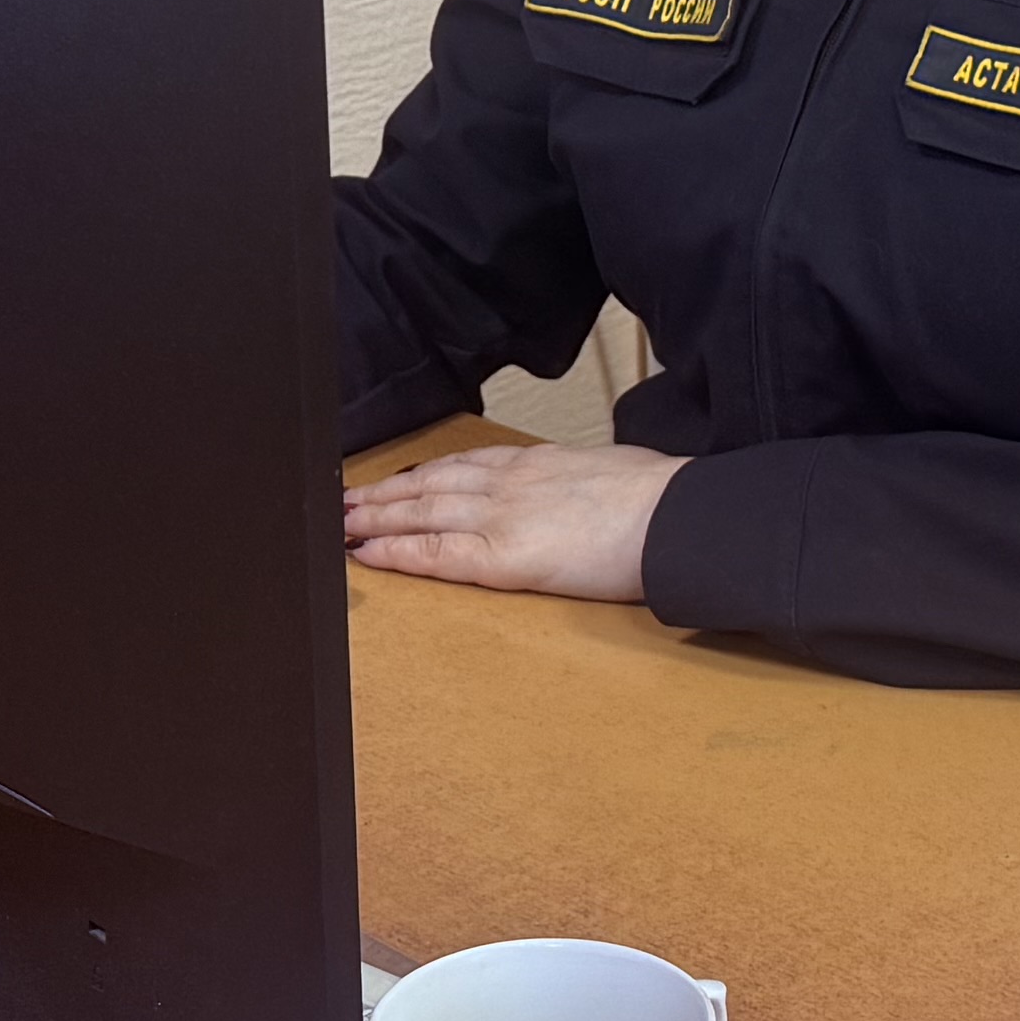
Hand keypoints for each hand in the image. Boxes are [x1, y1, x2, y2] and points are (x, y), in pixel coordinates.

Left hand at [343, 440, 681, 603]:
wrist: (678, 515)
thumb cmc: (663, 500)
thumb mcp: (614, 474)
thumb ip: (581, 483)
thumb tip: (582, 494)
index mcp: (539, 464)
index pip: (465, 466)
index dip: (423, 475)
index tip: (396, 480)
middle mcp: (511, 483)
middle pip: (430, 484)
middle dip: (383, 494)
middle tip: (343, 500)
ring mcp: (503, 516)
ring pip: (422, 512)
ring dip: (375, 517)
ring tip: (341, 524)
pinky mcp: (505, 556)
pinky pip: (437, 554)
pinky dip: (397, 552)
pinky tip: (368, 554)